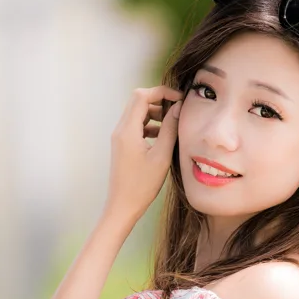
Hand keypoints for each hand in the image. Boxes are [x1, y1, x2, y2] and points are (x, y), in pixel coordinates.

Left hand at [104, 85, 183, 219]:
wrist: (122, 206)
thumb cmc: (141, 185)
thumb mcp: (161, 156)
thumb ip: (169, 129)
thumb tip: (178, 107)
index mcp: (127, 130)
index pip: (141, 96)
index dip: (161, 92)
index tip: (179, 99)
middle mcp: (120, 130)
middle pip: (137, 101)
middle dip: (158, 100)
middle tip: (176, 109)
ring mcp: (119, 138)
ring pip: (137, 113)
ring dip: (154, 113)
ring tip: (171, 124)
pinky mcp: (122, 145)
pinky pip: (136, 126)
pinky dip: (149, 125)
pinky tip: (162, 136)